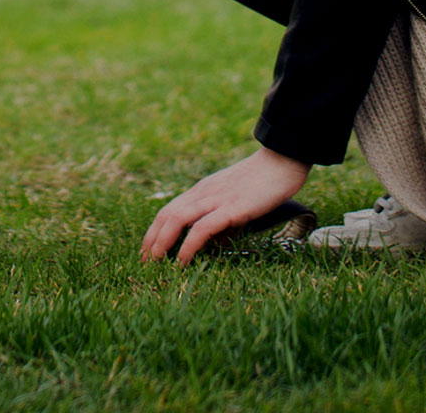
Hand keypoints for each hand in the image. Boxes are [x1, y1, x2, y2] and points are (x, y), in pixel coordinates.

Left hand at [140, 147, 310, 264]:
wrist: (282, 161)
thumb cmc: (262, 183)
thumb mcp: (235, 202)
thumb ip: (222, 221)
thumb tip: (214, 244)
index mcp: (201, 191)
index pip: (169, 210)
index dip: (155, 230)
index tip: (147, 250)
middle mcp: (202, 193)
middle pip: (166, 215)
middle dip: (151, 239)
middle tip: (143, 261)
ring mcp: (215, 199)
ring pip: (177, 219)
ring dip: (161, 242)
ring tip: (154, 263)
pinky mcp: (232, 208)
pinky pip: (202, 228)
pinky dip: (188, 245)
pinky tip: (183, 261)